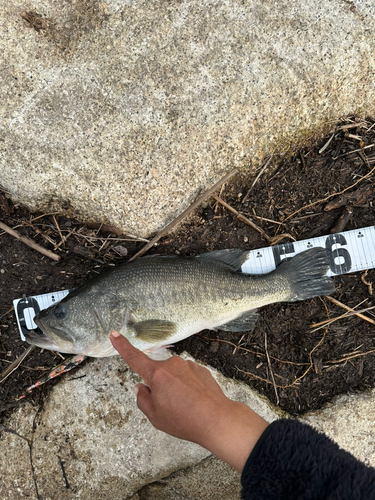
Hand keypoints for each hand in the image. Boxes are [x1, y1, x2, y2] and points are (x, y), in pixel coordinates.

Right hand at [110, 331, 268, 471]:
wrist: (217, 419)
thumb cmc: (184, 420)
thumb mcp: (155, 416)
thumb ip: (143, 399)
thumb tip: (141, 387)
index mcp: (157, 374)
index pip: (134, 357)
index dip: (122, 346)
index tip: (115, 334)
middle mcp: (172, 364)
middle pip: (157, 374)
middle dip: (159, 387)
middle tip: (169, 407)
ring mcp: (189, 365)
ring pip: (174, 376)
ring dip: (175, 388)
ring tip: (186, 407)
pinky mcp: (201, 370)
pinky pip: (188, 377)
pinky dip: (188, 388)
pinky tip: (196, 402)